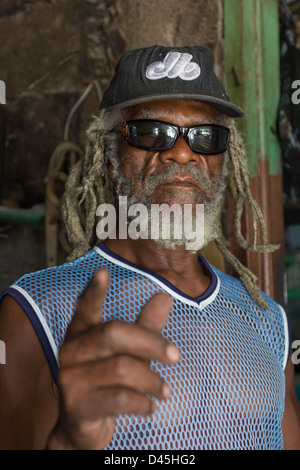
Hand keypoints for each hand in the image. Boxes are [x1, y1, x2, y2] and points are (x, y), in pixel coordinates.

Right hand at [46, 269, 179, 449]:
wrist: (80, 429)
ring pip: (121, 368)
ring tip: (165, 391)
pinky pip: (119, 398)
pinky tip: (150, 407)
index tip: (102, 271)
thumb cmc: (107, 383)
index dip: (93, 291)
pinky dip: (142, 403)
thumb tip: (165, 297)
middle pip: (113, 333)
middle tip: (176, 355)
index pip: (85, 307)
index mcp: (81, 334)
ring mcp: (70, 378)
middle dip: (151, 343)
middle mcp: (70, 351)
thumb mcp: (126, 354)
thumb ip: (144, 327)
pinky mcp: (76, 406)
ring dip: (152, 381)